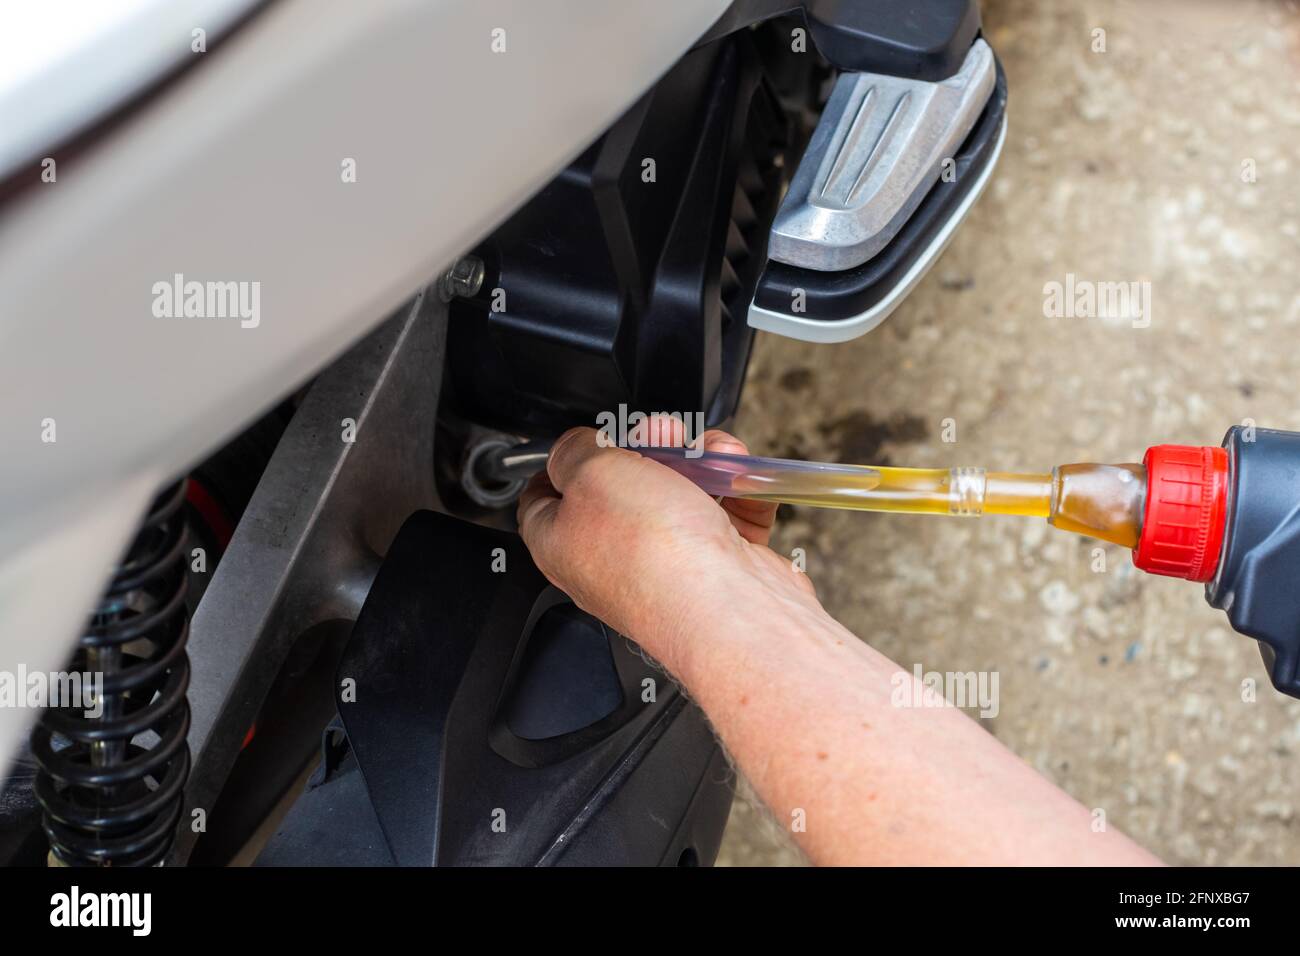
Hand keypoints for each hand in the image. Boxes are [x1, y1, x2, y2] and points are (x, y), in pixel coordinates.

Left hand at [517, 415, 818, 676]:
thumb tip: (573, 446)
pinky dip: (734, 490)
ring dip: (699, 462)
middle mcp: (611, 558)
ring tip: (711, 454)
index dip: (560, 462)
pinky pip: (723, 514)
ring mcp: (667, 563)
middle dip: (647, 447)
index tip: (582, 438)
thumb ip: (573, 450)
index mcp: (562, 544)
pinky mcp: (716, 566)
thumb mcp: (591, 472)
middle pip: (621, 486)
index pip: (543, 499)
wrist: (730, 605)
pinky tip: (737, 478)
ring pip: (678, 493)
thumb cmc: (655, 554)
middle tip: (661, 435)